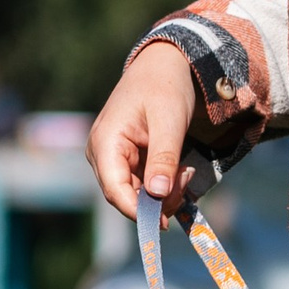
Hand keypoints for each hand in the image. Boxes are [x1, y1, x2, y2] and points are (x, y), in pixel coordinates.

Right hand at [88, 45, 201, 217]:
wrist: (166, 65)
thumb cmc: (165, 87)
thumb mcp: (170, 122)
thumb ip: (163, 159)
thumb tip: (157, 196)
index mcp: (105, 142)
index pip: (114, 190)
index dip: (137, 212)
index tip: (163, 223)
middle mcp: (102, 154)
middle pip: (126, 197)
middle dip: (159, 199)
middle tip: (186, 179)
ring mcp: (113, 159)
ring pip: (137, 195)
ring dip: (164, 192)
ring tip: (185, 169)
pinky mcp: (127, 161)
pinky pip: (143, 186)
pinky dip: (164, 184)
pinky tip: (179, 168)